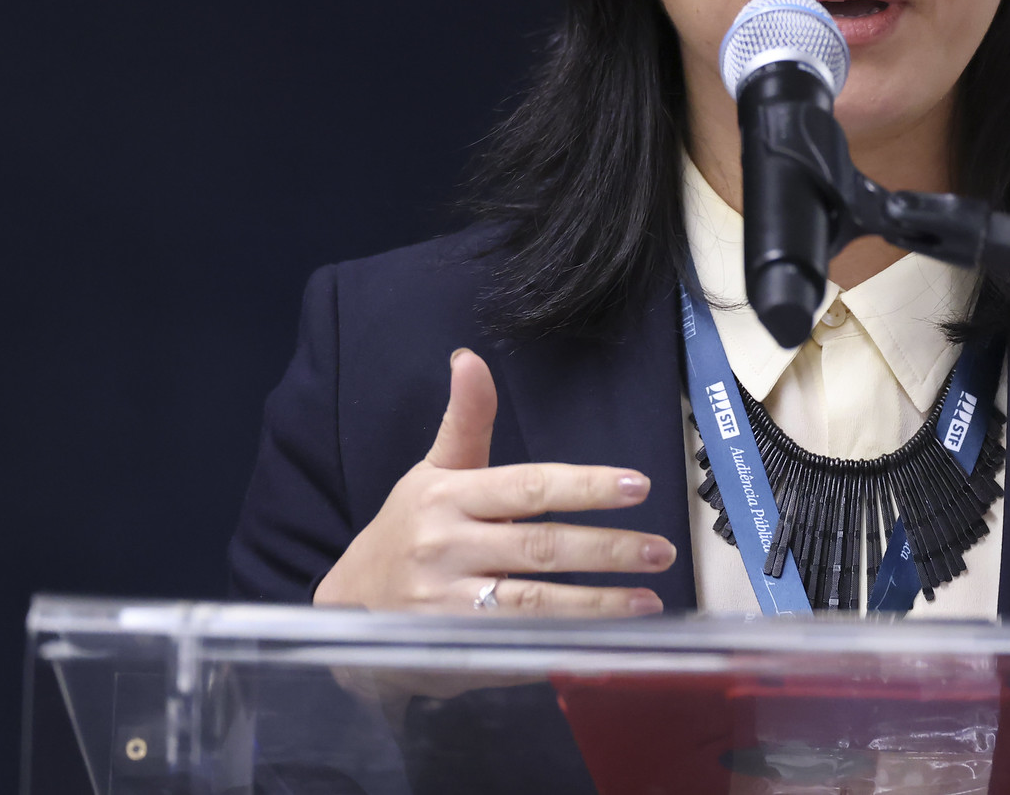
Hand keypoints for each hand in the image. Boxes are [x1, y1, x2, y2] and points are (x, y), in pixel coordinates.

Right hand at [313, 348, 674, 615]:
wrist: (347, 606)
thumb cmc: (407, 530)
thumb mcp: (433, 473)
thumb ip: (466, 421)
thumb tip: (470, 358)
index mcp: (448, 498)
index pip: (528, 487)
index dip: (585, 487)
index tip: (638, 486)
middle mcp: (445, 548)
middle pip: (540, 549)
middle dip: (608, 550)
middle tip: (662, 550)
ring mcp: (446, 605)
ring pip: (534, 605)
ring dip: (597, 605)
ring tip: (648, 600)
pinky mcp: (450, 650)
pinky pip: (515, 649)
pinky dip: (561, 647)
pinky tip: (604, 645)